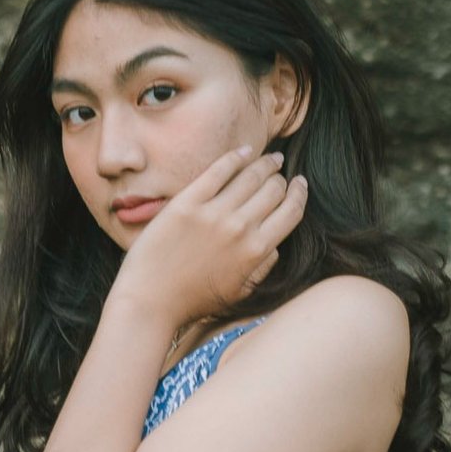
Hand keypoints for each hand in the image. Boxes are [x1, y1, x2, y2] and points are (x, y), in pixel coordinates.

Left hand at [114, 145, 308, 328]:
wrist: (150, 300)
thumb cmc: (195, 300)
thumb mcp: (241, 291)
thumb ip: (264, 266)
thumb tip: (276, 242)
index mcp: (257, 251)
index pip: (291, 211)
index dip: (300, 193)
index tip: (300, 184)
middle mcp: (240, 229)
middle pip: (273, 190)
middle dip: (281, 178)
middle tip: (279, 172)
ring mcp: (213, 214)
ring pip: (251, 176)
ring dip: (265, 163)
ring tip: (270, 159)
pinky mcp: (187, 203)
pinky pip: (218, 171)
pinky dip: (236, 157)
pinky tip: (245, 152)